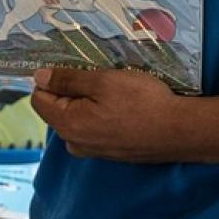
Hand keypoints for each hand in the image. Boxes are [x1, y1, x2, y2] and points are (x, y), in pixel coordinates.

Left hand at [30, 67, 206, 162]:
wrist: (179, 131)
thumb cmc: (142, 103)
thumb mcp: (102, 81)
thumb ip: (67, 79)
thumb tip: (39, 76)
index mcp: (67, 125)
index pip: (39, 98)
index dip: (51, 79)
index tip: (73, 66)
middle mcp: (75, 142)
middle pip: (58, 108)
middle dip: (73, 90)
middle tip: (100, 76)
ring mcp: (93, 150)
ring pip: (78, 117)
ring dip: (90, 101)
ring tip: (114, 89)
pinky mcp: (110, 152)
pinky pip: (95, 127)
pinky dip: (103, 114)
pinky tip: (123, 105)